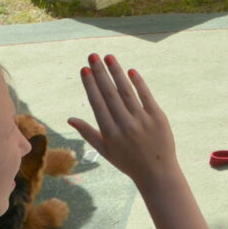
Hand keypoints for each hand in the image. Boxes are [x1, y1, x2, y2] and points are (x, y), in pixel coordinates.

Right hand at [67, 54, 178, 185]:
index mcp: (109, 132)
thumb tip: (69, 118)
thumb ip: (88, 133)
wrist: (157, 173)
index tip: (84, 69)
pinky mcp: (158, 117)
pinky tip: (130, 71)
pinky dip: (138, 83)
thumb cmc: (128, 162)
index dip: (90, 85)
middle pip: (110, 93)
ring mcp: (142, 120)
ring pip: (127, 91)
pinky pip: (146, 96)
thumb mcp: (105, 150)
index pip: (97, 103)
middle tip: (92, 55)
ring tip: (109, 57)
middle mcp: (124, 124)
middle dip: (100, 73)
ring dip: (117, 72)